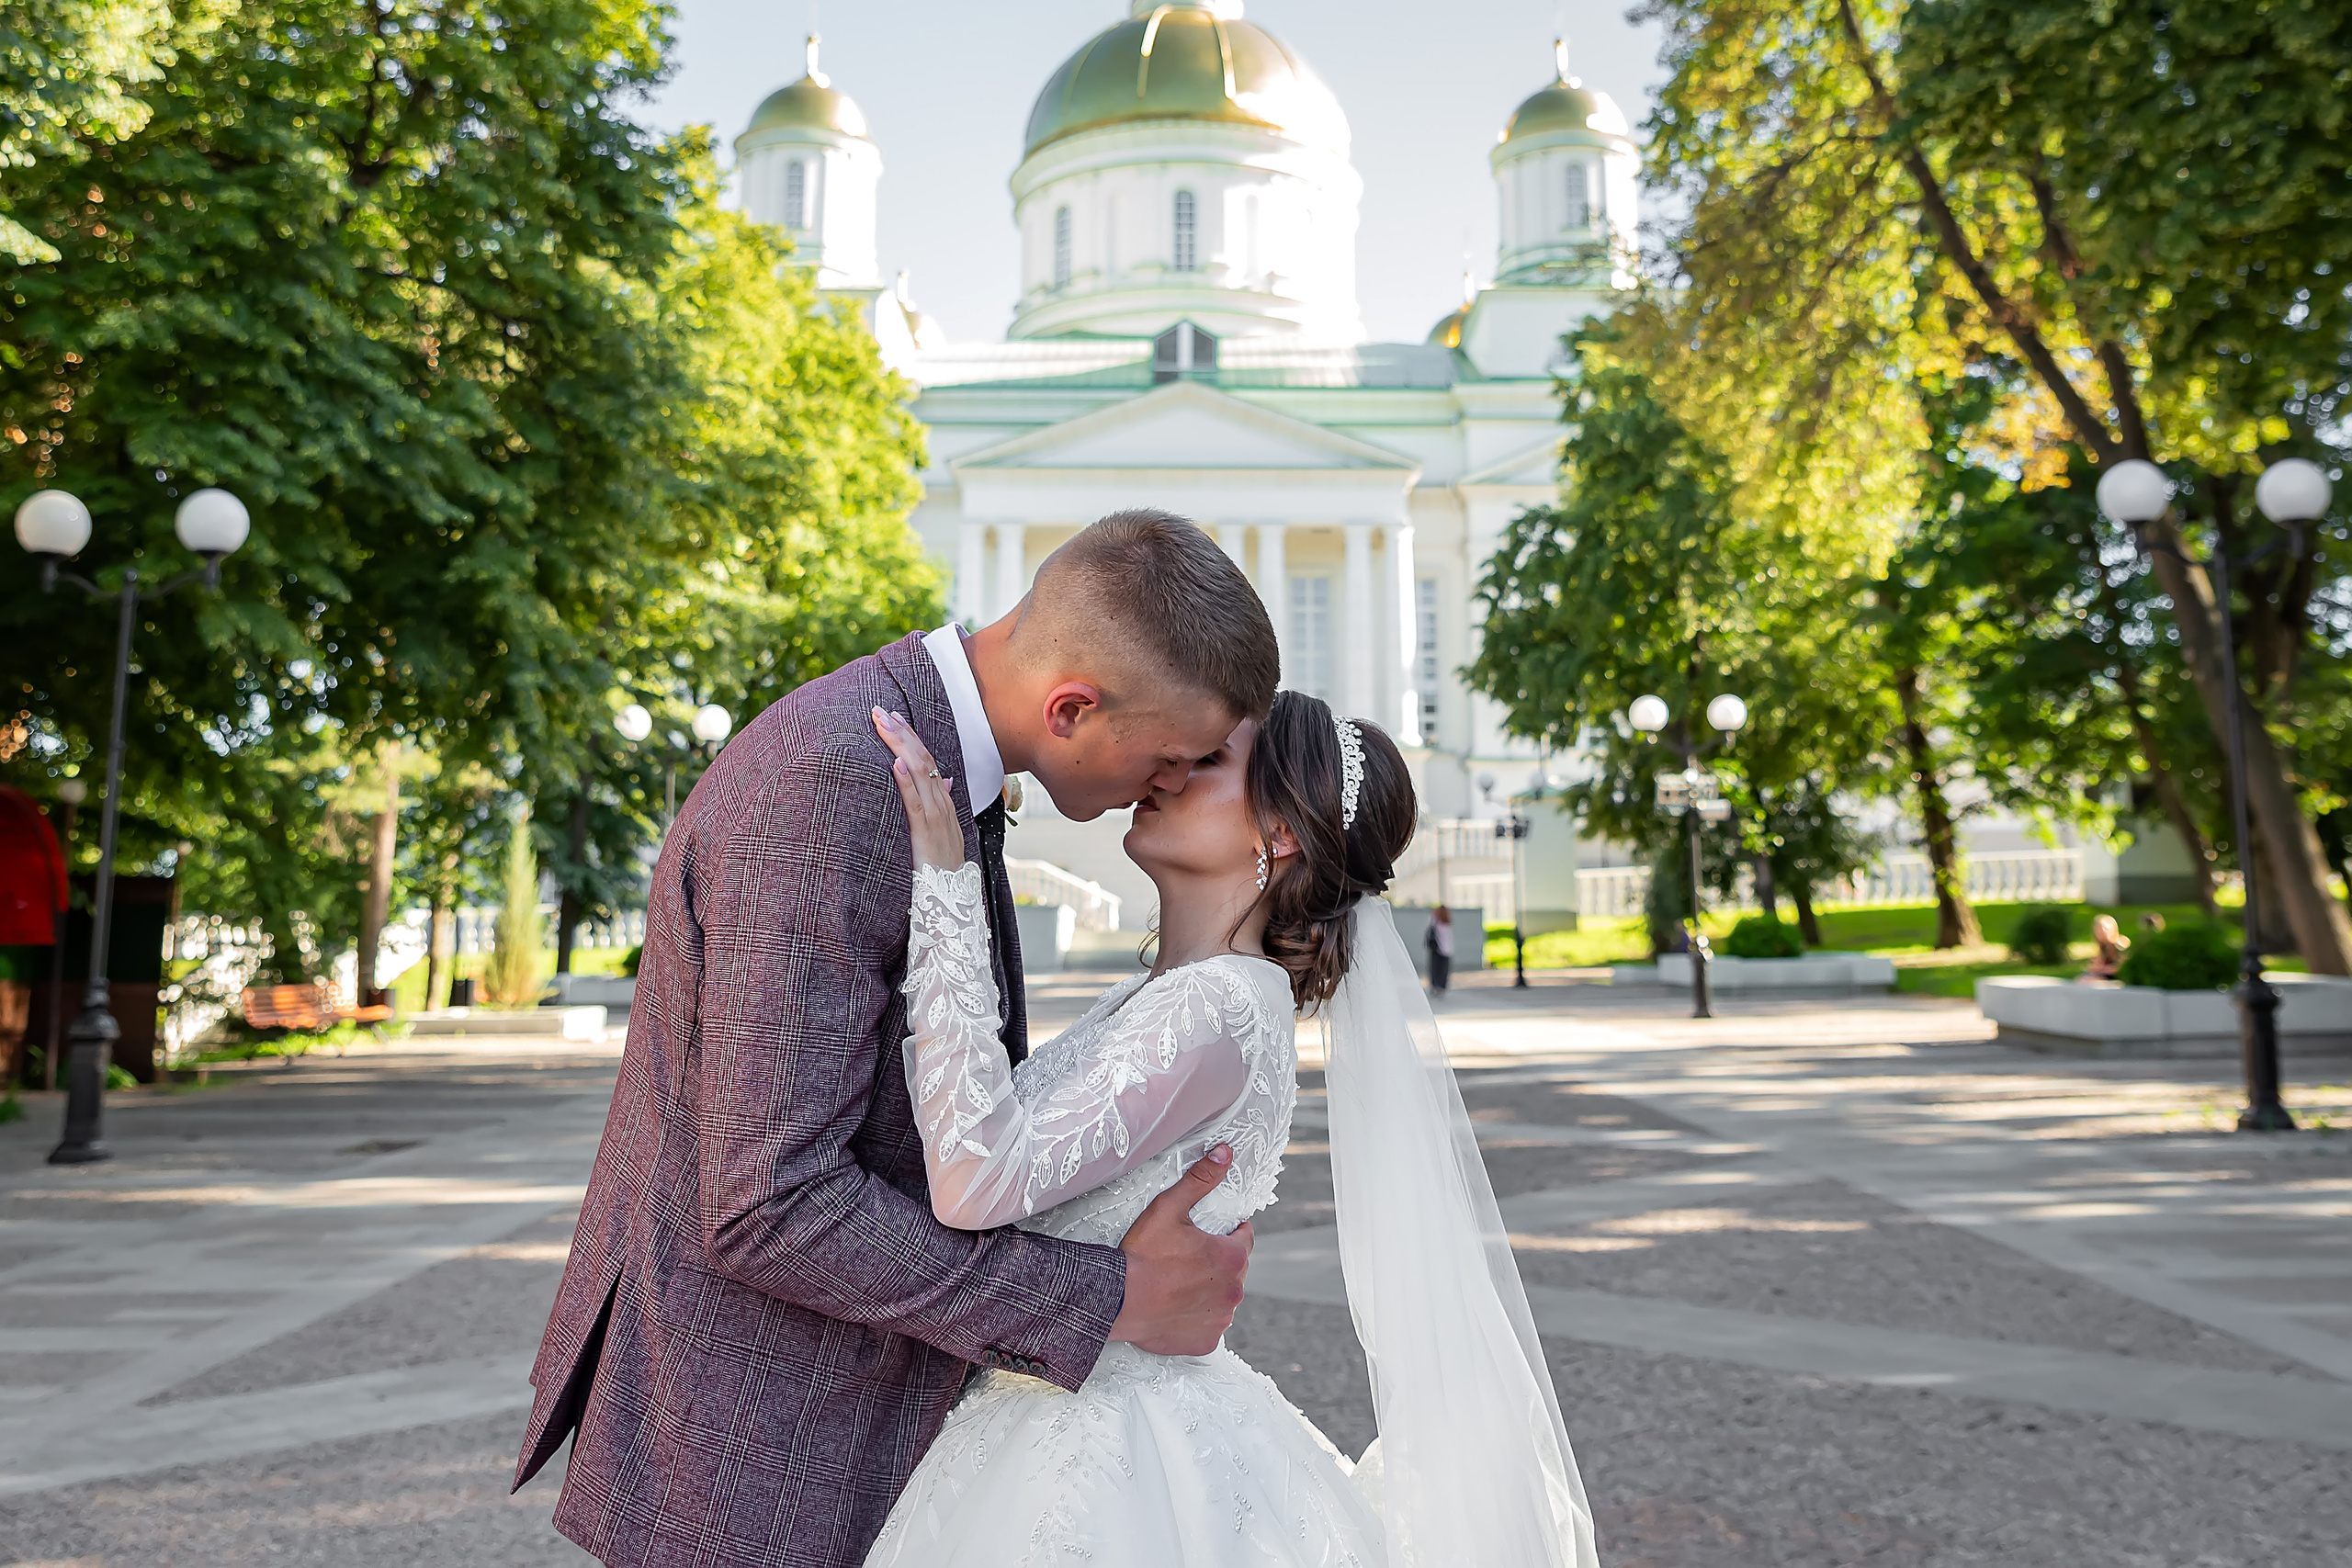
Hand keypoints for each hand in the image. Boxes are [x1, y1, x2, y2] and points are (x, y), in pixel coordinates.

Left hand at [873, 707, 965, 871]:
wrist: (951, 903)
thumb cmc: (939, 869)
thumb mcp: (941, 832)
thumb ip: (940, 805)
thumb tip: (942, 779)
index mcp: (943, 804)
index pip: (927, 761)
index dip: (911, 737)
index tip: (894, 717)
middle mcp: (942, 806)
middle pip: (923, 760)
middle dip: (902, 732)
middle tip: (881, 710)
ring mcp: (936, 819)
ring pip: (919, 774)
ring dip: (900, 746)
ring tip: (883, 725)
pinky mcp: (926, 834)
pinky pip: (916, 804)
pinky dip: (906, 782)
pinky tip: (895, 763)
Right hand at [1106, 1147, 1252, 1356]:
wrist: (1116, 1301)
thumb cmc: (1143, 1254)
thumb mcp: (1170, 1208)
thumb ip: (1200, 1179)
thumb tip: (1225, 1152)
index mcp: (1232, 1257)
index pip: (1244, 1237)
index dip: (1227, 1231)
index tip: (1206, 1233)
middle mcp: (1234, 1291)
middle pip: (1233, 1269)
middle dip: (1216, 1261)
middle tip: (1185, 1257)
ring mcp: (1221, 1319)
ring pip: (1222, 1298)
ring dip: (1208, 1290)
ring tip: (1178, 1283)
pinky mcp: (1206, 1341)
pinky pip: (1208, 1326)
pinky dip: (1197, 1318)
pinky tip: (1176, 1309)